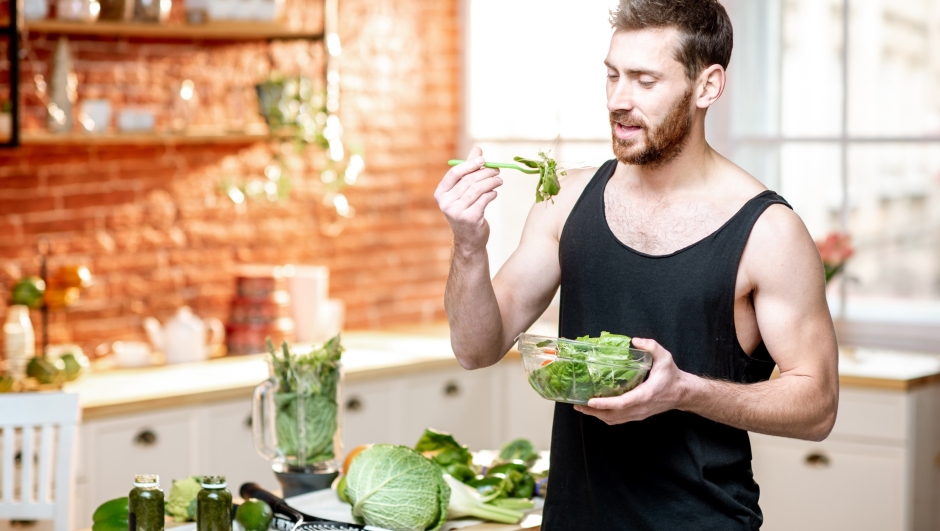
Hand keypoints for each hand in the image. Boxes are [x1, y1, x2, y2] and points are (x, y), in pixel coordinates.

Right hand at [434, 147, 502, 253]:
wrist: (469, 239)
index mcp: (441, 193)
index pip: (454, 173)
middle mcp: (446, 202)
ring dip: (491, 182)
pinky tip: (494, 193)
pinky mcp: (469, 219)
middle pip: (468, 180)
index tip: (484, 160)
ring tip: (499, 180)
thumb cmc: (467, 210)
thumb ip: (469, 169)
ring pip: (478, 189)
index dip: (470, 164)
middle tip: (497, 170)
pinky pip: (484, 200)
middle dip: (485, 173)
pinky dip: (492, 194)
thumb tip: (477, 149)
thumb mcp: (464, 191)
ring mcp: (456, 212)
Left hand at [574, 338, 688, 424]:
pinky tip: (596, 410)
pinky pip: (619, 420)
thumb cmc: (672, 376)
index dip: (605, 403)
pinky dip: (605, 416)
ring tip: (582, 408)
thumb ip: (652, 346)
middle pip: (613, 415)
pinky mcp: (637, 415)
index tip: (590, 401)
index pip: (622, 403)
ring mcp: (638, 414)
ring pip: (614, 420)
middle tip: (577, 404)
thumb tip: (635, 341)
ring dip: (597, 416)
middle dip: (594, 412)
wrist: (682, 393)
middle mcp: (640, 408)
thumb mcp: (665, 357)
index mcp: (645, 395)